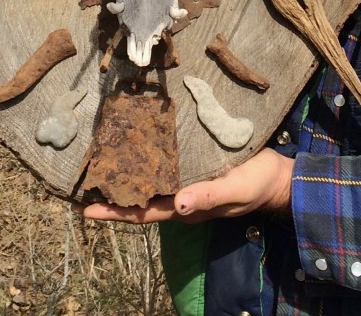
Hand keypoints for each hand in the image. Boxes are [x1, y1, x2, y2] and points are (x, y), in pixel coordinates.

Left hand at [75, 148, 293, 224]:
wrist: (278, 175)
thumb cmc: (257, 184)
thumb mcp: (235, 190)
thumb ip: (208, 197)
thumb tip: (177, 205)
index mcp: (186, 207)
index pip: (143, 213)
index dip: (114, 212)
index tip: (85, 209)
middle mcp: (181, 197)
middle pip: (139, 199)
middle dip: (111, 195)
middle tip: (82, 184)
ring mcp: (187, 182)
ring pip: (149, 183)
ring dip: (126, 177)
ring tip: (99, 164)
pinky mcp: (194, 165)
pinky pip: (164, 166)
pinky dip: (147, 159)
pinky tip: (137, 146)